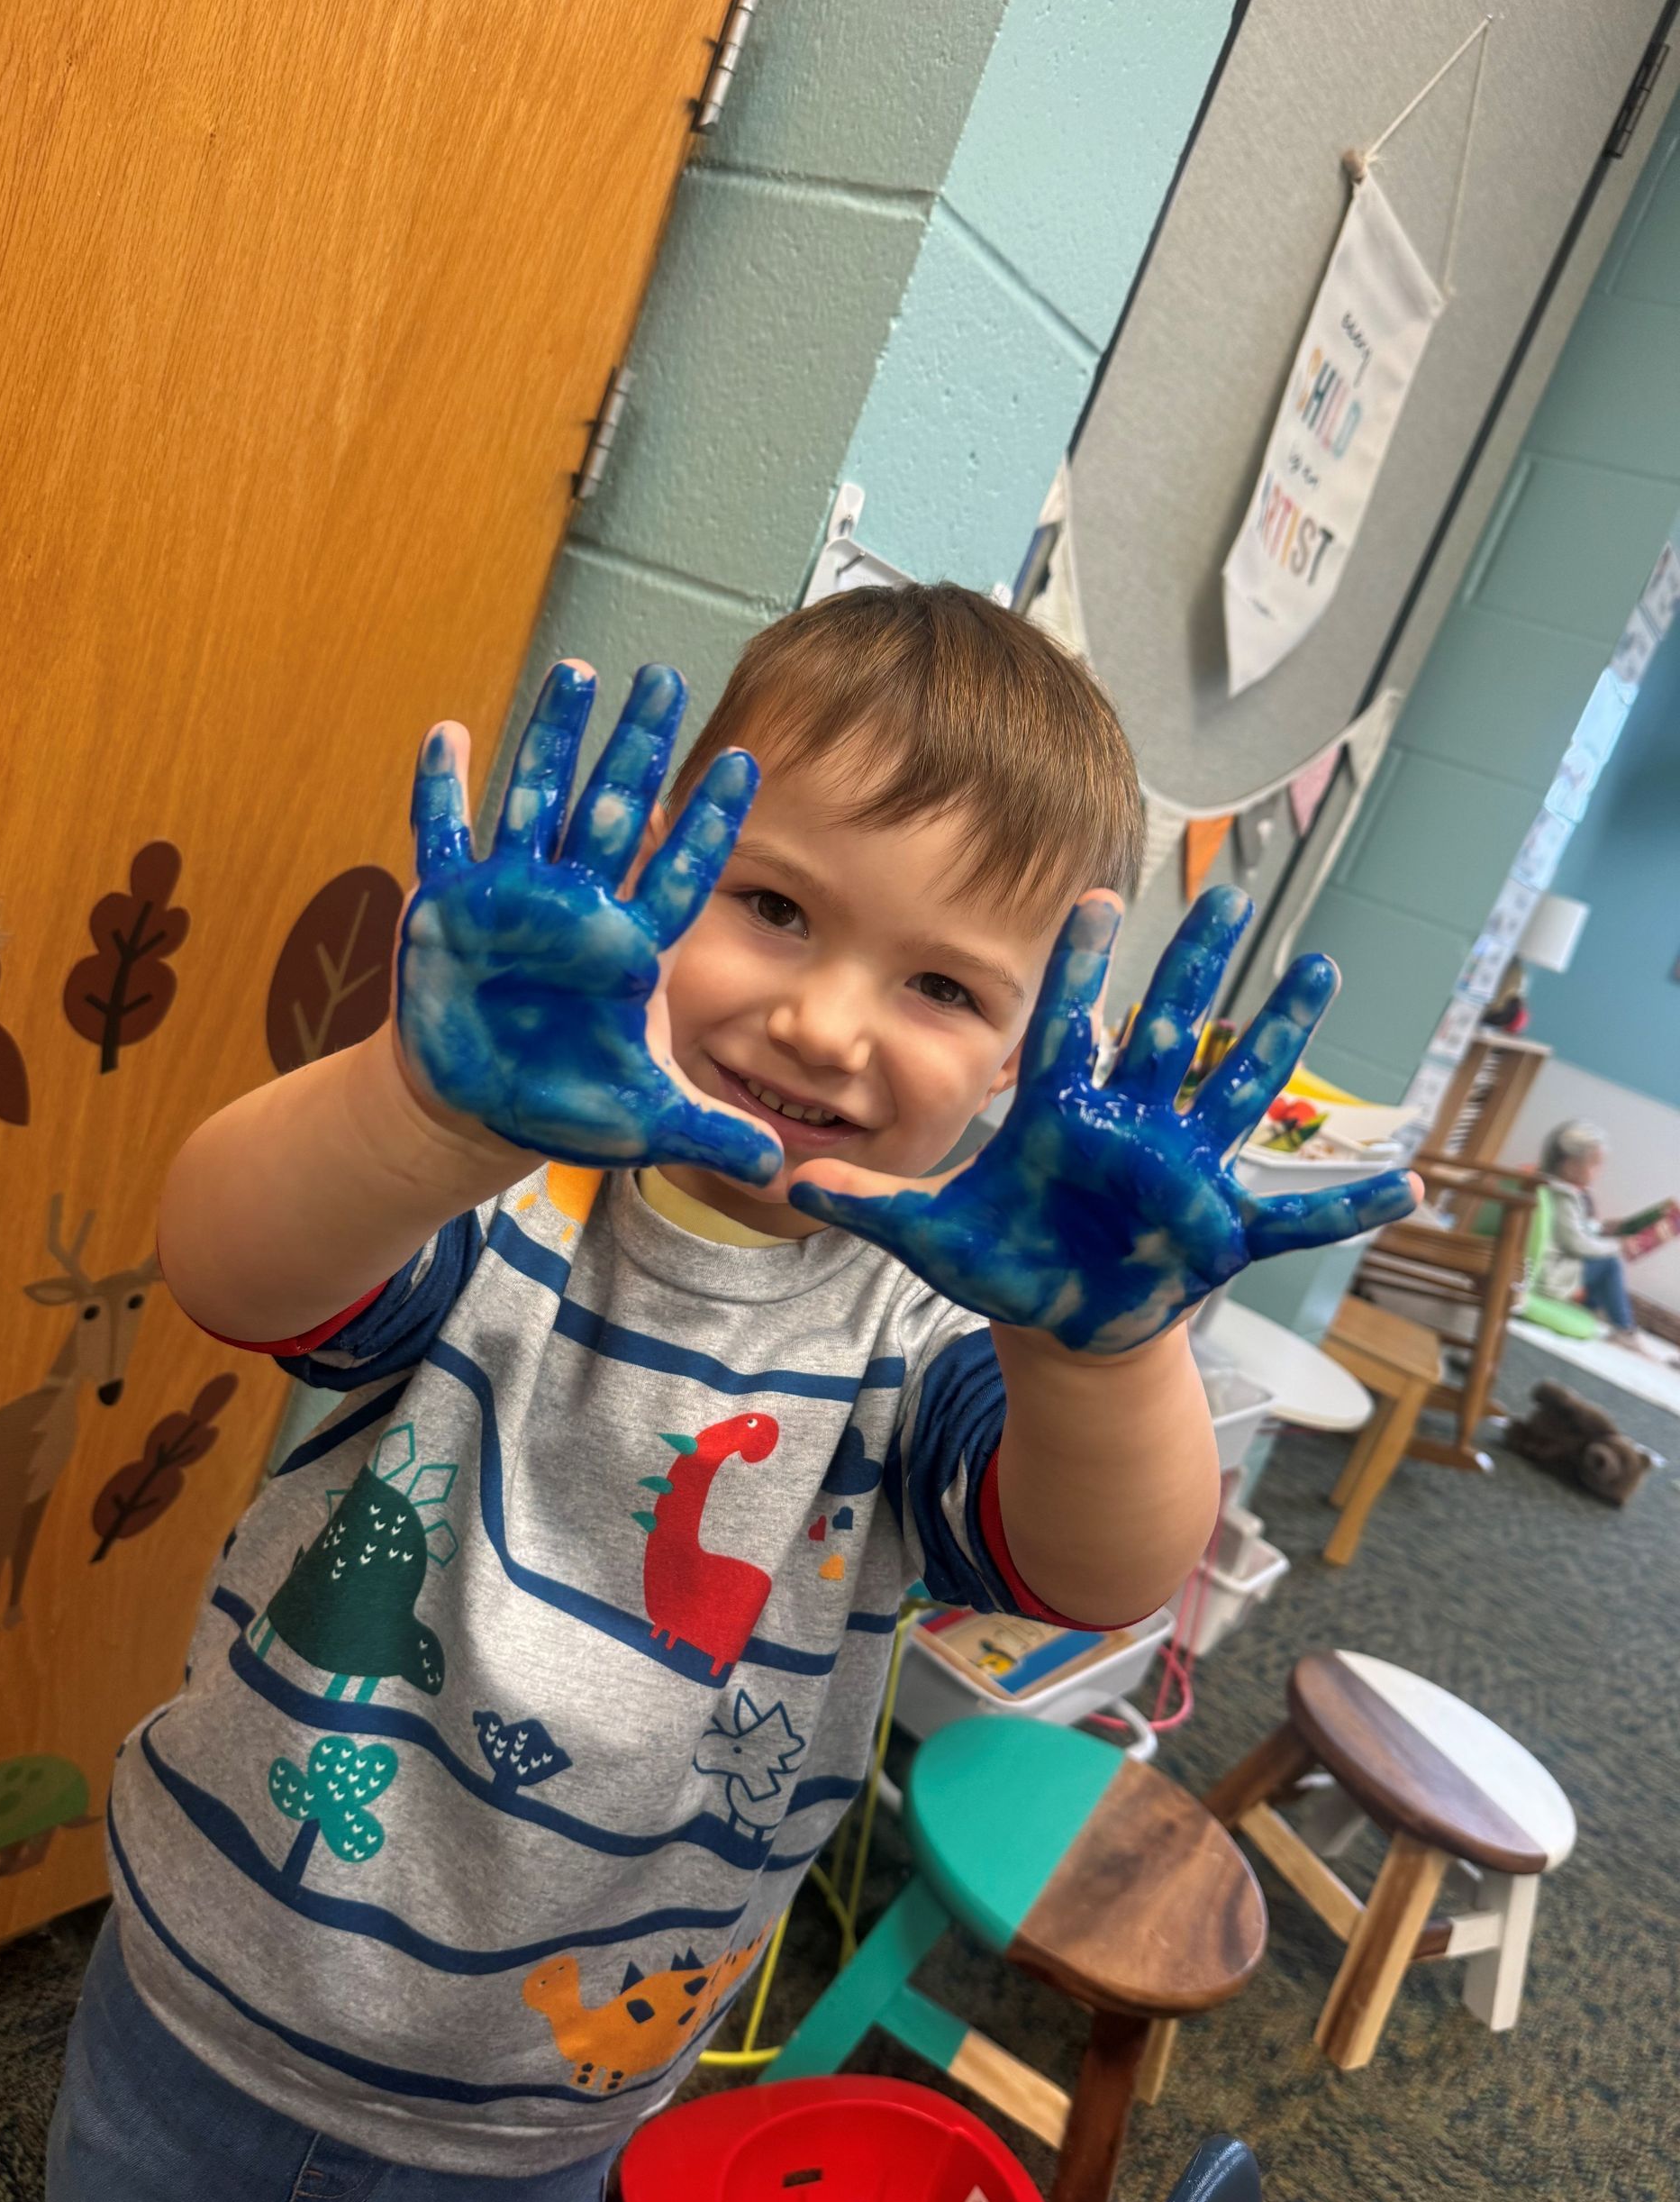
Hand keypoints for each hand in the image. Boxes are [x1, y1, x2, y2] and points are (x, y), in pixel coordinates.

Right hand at [396, 661, 781, 1183]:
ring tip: (577, 672)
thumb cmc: (564, 1103)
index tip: (745, 763)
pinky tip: (449, 731)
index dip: (710, 822)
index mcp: (633, 948)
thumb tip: (779, 1169)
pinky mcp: (449, 907)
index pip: (682, 873)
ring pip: (537, 800)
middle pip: (615, 811)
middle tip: (667, 678)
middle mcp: (580, 907)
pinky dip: (443, 789)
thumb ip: (708, 1134)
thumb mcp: (644, 1124)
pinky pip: (444, 837)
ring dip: (553, 739)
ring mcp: (514, 899)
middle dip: (639, 746)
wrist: (478, 1107)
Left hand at [788, 886, 1417, 1354]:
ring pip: (1238, 1089)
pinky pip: (1294, 1216)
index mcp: (1064, 1116)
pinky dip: (1348, 1206)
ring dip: (1279, 1035)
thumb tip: (790, 1179)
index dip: (1081, 968)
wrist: (1059, 1312)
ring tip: (1321, 969)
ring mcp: (1185, 1168)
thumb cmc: (1004, 1261)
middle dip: (1194, 966)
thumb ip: (873, 1205)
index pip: (1070, 1028)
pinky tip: (1410, 1182)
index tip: (1093, 897)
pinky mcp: (1222, 1227)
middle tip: (1222, 889)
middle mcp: (1133, 1125)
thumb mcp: (935, 1237)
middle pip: (1168, 1031)